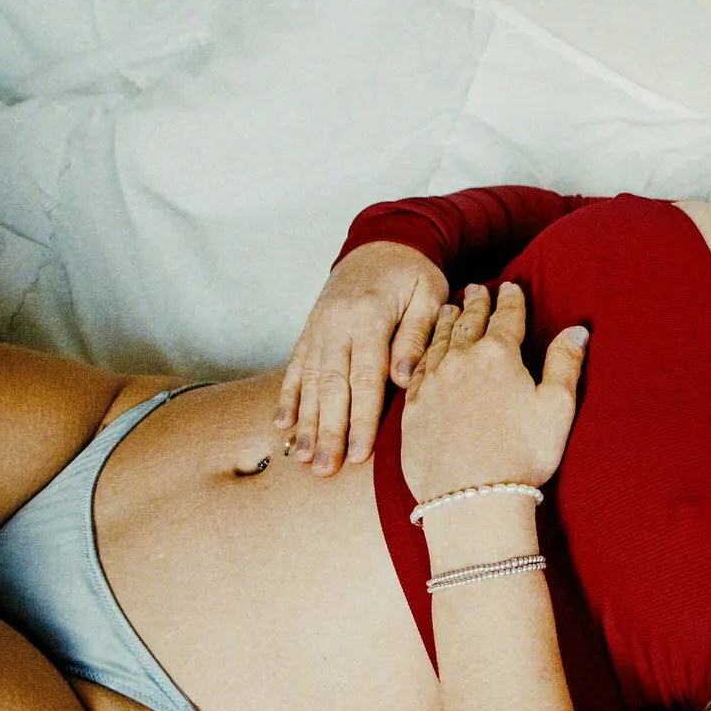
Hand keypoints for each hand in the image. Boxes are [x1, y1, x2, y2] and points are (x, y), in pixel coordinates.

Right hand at [276, 241, 448, 475]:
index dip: (361, 419)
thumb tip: (403, 379)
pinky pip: (295, 367)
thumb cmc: (414, 274)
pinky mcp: (310, 330)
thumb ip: (415, 337)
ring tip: (300, 458)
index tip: (358, 454)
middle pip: (330, 387)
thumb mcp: (429, 296)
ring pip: (308, 381)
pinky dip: (287, 397)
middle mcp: (336, 325)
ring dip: (304, 422)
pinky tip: (281, 425)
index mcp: (369, 318)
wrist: (383, 242)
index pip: (365, 379)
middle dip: (327, 431)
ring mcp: (318, 328)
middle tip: (324, 469)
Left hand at [401, 282, 587, 499]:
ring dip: (447, 321)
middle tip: (477, 289)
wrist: (472, 496)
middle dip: (476, 303)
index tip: (511, 286)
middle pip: (469, 322)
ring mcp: (433, 382)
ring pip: (439, 340)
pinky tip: (426, 351)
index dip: (511, 299)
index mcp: (499, 354)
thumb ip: (565, 363)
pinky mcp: (414, 407)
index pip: (507, 317)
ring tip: (450, 309)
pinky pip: (418, 367)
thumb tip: (577, 330)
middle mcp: (461, 360)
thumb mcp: (557, 407)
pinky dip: (424, 350)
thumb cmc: (523, 454)